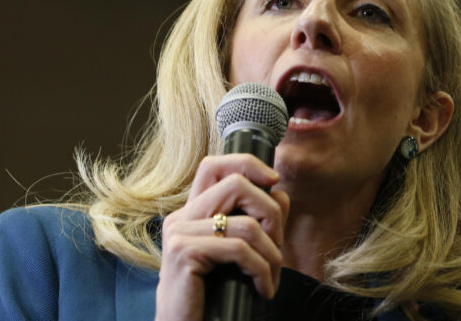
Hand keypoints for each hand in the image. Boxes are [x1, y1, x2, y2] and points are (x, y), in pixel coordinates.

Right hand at [155, 154, 289, 320]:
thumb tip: (280, 193)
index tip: (274, 181)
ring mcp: (179, 233)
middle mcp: (181, 217)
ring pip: (246, 223)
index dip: (248, 164)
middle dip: (271, 213)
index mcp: (192, 212)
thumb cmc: (214, 296)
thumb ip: (258, 222)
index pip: (214, 165)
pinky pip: (239, 249)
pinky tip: (263, 289)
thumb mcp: (240, 254)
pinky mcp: (183, 252)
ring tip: (271, 278)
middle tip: (278, 247)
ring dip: (272, 255)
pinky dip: (262, 271)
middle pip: (237, 185)